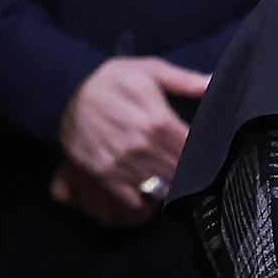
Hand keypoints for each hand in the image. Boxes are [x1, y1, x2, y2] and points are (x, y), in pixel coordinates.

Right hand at [55, 56, 209, 222]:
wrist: (64, 90)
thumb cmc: (112, 79)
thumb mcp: (150, 69)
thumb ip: (185, 80)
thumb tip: (213, 83)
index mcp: (158, 122)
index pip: (193, 151)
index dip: (202, 154)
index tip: (203, 152)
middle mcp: (140, 148)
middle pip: (178, 174)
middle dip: (186, 173)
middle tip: (186, 168)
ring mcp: (119, 167)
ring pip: (157, 193)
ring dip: (166, 190)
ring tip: (167, 181)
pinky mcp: (100, 179)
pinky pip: (127, 205)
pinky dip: (141, 208)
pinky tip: (146, 197)